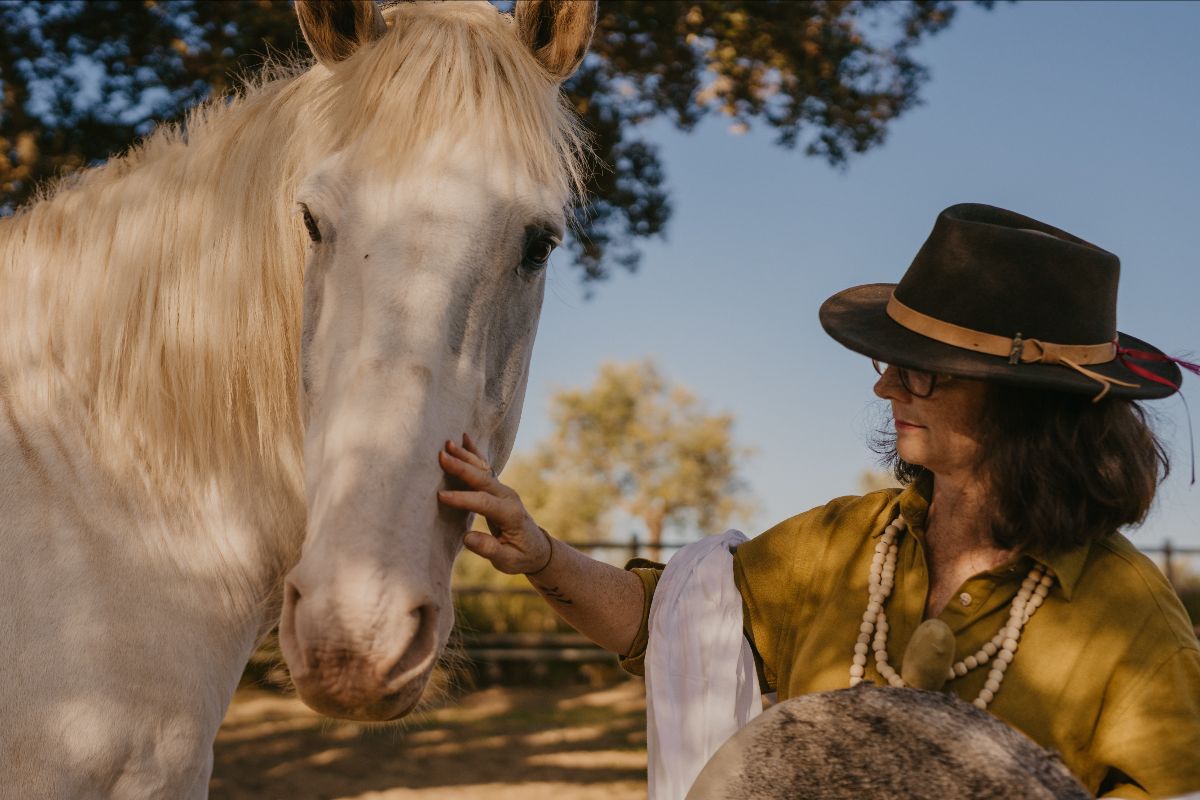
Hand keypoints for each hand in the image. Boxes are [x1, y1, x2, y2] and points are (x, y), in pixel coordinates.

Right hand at [437, 433, 551, 574]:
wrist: (537, 548)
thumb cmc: (521, 556)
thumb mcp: (508, 561)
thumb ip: (490, 550)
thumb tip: (467, 538)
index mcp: (510, 514)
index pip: (483, 503)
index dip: (462, 499)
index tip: (441, 496)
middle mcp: (508, 497)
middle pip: (483, 479)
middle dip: (462, 468)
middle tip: (441, 456)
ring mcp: (504, 489)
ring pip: (483, 469)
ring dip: (465, 456)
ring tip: (447, 443)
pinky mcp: (498, 488)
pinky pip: (485, 467)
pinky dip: (474, 453)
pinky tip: (464, 438)